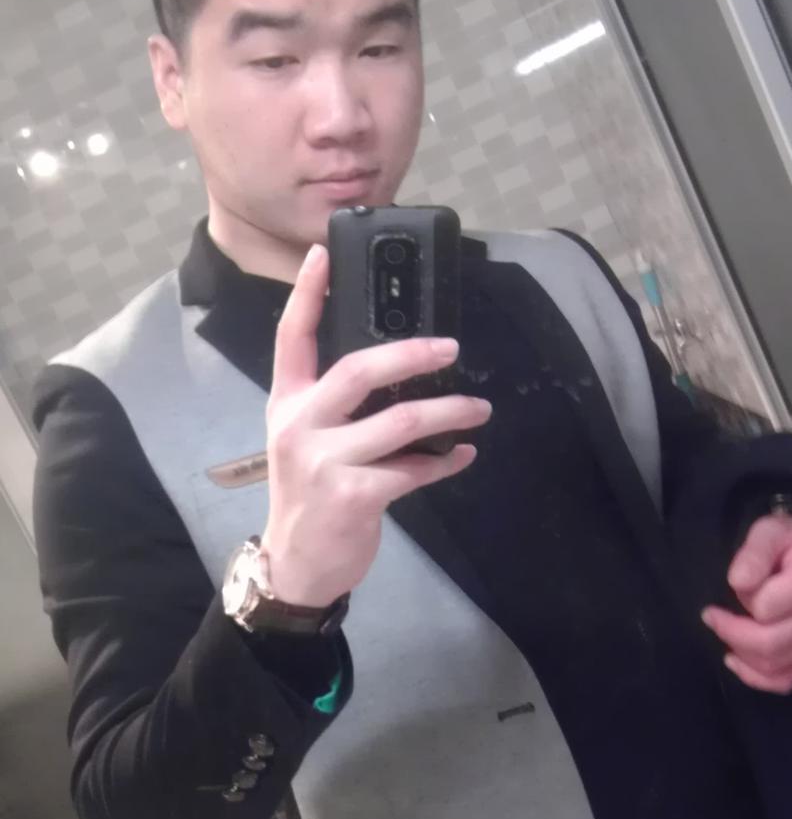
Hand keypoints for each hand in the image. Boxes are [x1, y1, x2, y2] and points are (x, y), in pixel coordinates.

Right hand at [262, 243, 490, 606]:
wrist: (298, 564)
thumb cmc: (311, 495)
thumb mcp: (306, 441)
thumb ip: (336, 406)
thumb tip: (401, 370)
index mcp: (287, 403)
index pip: (292, 337)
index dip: (309, 294)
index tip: (324, 253)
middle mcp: (299, 425)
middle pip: (358, 370)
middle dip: (412, 353)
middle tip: (452, 347)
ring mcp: (324, 461)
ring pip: (401, 421)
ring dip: (449, 412)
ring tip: (477, 408)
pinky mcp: (353, 496)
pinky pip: (413, 469)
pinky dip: (446, 462)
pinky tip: (464, 455)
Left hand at [701, 513, 791, 693]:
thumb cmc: (787, 542)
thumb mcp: (769, 531)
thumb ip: (755, 552)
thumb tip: (738, 582)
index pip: (765, 608)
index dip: (742, 596)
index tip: (734, 581)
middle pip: (768, 644)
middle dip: (730, 632)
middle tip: (711, 616)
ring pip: (772, 667)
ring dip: (739, 653)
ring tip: (724, 631)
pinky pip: (783, 680)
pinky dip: (755, 677)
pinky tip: (736, 660)